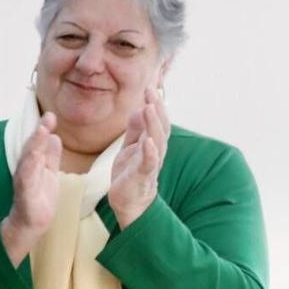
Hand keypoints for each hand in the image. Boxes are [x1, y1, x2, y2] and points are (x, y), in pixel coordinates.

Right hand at [1, 112, 62, 264]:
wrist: (31, 224)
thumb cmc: (39, 199)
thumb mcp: (49, 172)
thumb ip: (51, 156)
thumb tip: (55, 136)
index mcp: (33, 164)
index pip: (38, 143)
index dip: (43, 129)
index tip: (50, 115)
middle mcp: (26, 169)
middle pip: (31, 147)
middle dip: (39, 132)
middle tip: (48, 117)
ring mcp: (24, 181)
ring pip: (28, 160)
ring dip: (34, 145)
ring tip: (42, 131)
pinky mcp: (26, 195)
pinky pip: (27, 179)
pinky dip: (30, 167)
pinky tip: (35, 156)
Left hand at [108, 87, 167, 229]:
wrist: (129, 202)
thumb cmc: (130, 174)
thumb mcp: (130, 147)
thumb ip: (135, 130)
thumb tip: (140, 108)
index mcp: (151, 142)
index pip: (156, 120)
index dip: (154, 103)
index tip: (150, 86)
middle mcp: (155, 151)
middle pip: (159, 126)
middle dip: (156, 108)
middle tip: (151, 91)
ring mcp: (150, 163)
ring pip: (156, 141)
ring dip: (153, 124)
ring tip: (150, 107)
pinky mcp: (142, 177)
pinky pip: (148, 162)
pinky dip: (149, 151)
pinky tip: (147, 140)